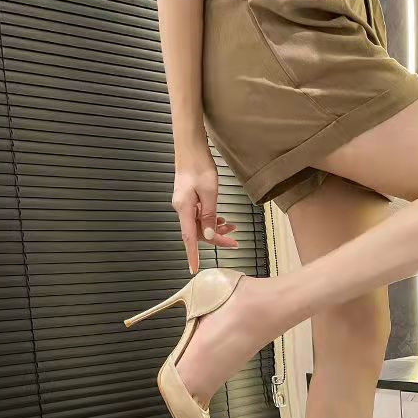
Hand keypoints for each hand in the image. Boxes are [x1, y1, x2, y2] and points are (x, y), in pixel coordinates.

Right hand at [171, 140, 238, 273]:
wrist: (190, 148)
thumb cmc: (200, 166)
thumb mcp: (209, 192)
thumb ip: (209, 216)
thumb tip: (209, 236)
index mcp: (184, 209)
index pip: (189, 239)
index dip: (192, 255)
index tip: (194, 269)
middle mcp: (182, 209)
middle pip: (198, 233)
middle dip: (217, 239)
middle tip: (235, 242)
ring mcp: (184, 205)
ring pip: (200, 224)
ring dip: (216, 228)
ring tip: (233, 227)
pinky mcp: (188, 200)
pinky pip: (200, 216)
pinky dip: (211, 219)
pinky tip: (222, 219)